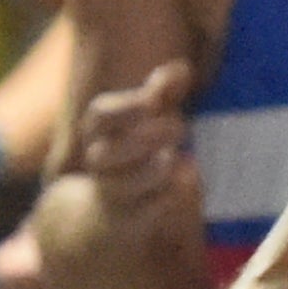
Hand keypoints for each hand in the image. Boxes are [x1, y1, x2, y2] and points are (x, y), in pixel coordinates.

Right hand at [60, 56, 193, 211]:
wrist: (112, 212)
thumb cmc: (136, 150)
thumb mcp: (149, 116)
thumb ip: (164, 90)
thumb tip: (181, 68)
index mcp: (98, 131)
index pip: (100, 116)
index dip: (128, 107)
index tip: (156, 102)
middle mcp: (99, 163)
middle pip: (108, 151)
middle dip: (147, 137)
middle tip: (181, 127)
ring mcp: (113, 193)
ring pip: (124, 185)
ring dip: (155, 168)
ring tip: (175, 155)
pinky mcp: (131, 220)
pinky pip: (148, 209)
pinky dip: (171, 191)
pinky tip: (189, 172)